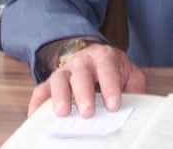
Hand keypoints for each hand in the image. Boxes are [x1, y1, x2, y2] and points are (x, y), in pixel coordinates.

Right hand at [27, 43, 146, 117]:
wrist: (94, 56)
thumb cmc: (114, 71)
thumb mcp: (130, 75)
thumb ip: (135, 89)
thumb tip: (138, 109)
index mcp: (105, 58)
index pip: (108, 70)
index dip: (111, 87)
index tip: (114, 105)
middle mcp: (83, 62)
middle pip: (81, 74)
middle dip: (83, 94)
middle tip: (87, 113)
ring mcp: (65, 71)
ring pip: (58, 79)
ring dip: (59, 96)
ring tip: (62, 113)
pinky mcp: (51, 82)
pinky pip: (41, 90)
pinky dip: (37, 102)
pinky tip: (35, 117)